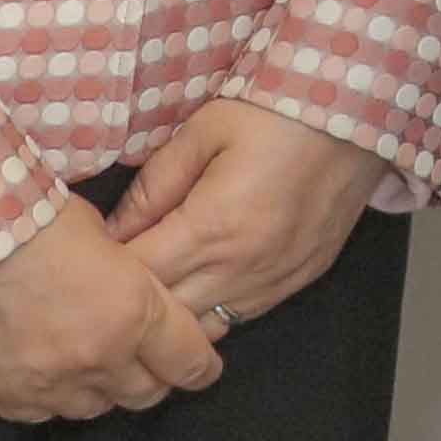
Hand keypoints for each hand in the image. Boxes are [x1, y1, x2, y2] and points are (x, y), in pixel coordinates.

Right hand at [0, 196, 225, 422]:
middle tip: (141, 358)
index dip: (199, 364)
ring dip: (97, 388)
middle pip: (144, 394)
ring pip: (92, 408)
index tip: (199, 362)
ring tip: (84, 360)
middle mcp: (95, 359)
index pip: (190, 364)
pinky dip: (46, 396)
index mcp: (133, 315)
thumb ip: (133, 282)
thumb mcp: (106, 236)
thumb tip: (143, 300)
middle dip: (150, 376)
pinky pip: (36, 414)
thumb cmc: (29, 214)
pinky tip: (38, 369)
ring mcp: (42, 384)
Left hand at [101, 97, 380, 335]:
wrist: (360, 111)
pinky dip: (208, 311)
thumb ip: (154, 185)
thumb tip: (114, 229)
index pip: (136, 278)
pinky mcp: (299, 279)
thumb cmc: (280, 110)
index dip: (100, 275)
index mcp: (214, 227)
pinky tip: (192, 289)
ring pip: (202, 329)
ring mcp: (276, 278)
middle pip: (165, 315)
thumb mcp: (202, 132)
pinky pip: (239, 318)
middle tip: (101, 285)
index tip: (81, 262)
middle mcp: (246, 266)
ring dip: (170, 317)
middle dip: (129, 304)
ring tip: (145, 295)